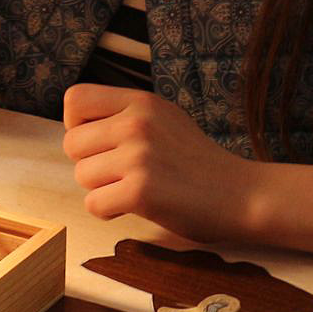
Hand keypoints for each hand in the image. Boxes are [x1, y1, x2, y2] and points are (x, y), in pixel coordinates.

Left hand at [61, 84, 254, 244]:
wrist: (241, 195)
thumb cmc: (198, 162)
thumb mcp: (164, 119)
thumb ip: (125, 116)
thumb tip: (77, 127)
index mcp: (140, 102)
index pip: (74, 99)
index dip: (76, 125)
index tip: (98, 143)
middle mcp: (136, 123)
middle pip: (72, 144)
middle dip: (89, 164)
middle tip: (120, 174)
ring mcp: (139, 156)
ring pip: (81, 176)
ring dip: (101, 189)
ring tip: (133, 189)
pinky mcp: (141, 191)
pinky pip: (93, 204)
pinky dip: (108, 212)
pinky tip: (134, 206)